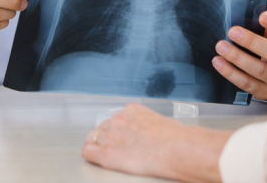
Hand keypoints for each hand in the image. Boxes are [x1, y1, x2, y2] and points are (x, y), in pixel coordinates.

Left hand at [82, 104, 228, 182]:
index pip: (117, 118)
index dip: (118, 129)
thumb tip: (154, 134)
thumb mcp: (163, 123)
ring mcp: (111, 135)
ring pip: (93, 138)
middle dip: (108, 136)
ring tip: (105, 153)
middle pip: (103, 127)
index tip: (122, 136)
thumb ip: (150, 126)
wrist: (177, 150)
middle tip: (116, 147)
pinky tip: (93, 157)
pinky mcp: (107, 152)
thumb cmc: (178, 139)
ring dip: (98, 145)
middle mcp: (119, 119)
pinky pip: (88, 151)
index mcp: (132, 110)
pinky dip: (90, 154)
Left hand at [212, 11, 266, 100]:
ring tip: (221, 46)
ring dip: (237, 57)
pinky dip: (231, 73)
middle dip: (251, 41)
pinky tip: (218, 62)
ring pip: (258, 69)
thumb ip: (266, 26)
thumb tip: (242, 17)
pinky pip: (248, 84)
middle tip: (232, 32)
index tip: (262, 16)